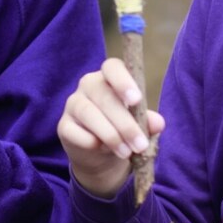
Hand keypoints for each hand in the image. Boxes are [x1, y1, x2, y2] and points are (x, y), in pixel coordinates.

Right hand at [56, 58, 165, 197]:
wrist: (100, 155)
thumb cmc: (122, 130)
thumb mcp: (138, 125)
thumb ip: (147, 121)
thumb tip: (158, 123)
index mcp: (109, 78)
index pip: (112, 67)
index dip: (123, 81)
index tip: (136, 100)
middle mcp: (88, 85)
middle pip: (104, 96)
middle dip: (124, 123)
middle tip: (140, 145)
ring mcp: (73, 104)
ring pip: (88, 113)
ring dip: (110, 135)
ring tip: (126, 153)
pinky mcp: (63, 126)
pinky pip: (75, 132)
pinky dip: (91, 143)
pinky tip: (103, 151)